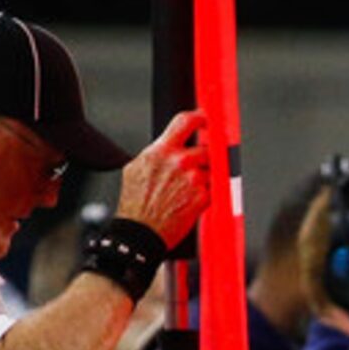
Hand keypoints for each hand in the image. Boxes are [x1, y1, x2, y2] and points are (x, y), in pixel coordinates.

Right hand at [118, 112, 213, 249]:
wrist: (140, 232)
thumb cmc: (135, 204)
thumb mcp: (137, 168)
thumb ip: (157, 153)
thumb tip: (167, 145)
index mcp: (161, 151)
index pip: (186, 122)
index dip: (199, 117)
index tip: (204, 119)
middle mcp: (180, 162)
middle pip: (205, 148)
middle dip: (203, 158)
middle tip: (194, 169)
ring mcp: (193, 180)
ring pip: (210, 170)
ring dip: (204, 178)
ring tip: (187, 191)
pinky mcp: (202, 198)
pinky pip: (213, 189)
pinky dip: (206, 194)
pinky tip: (191, 201)